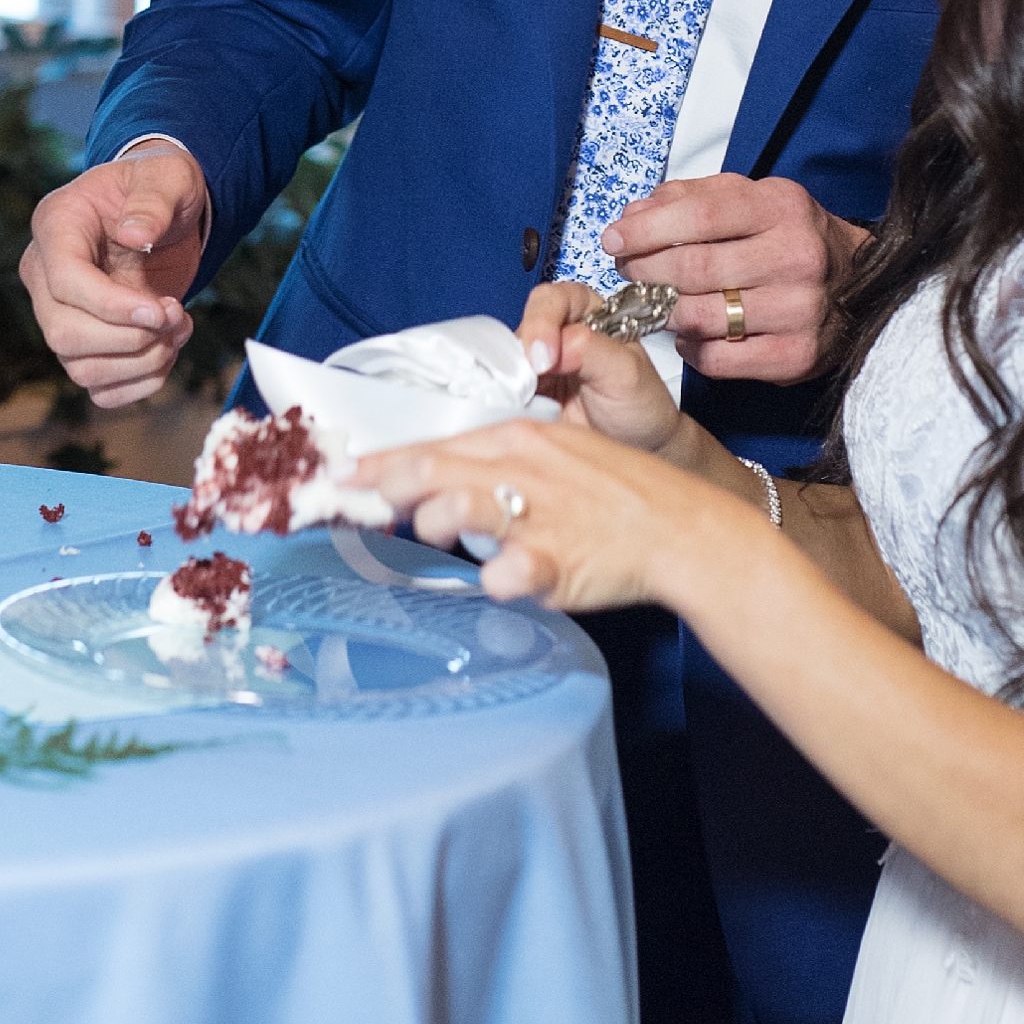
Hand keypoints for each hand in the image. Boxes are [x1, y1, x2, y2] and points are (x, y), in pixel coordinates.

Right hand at [20, 144, 210, 407]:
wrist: (163, 210)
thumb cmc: (159, 187)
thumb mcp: (167, 177)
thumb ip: (153, 199)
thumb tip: (136, 234)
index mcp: (56, 226)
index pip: (65, 282)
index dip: (112, 305)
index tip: (162, 310)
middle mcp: (45, 274)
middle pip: (63, 333)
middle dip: (130, 338)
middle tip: (178, 317)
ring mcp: (60, 313)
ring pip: (79, 367)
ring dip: (140, 362)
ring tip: (179, 330)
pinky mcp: (84, 343)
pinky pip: (98, 388)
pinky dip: (138, 384)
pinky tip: (167, 353)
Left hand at [362, 410, 751, 617]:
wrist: (681, 526)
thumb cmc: (614, 495)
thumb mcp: (553, 457)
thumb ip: (493, 470)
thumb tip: (431, 488)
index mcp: (520, 441)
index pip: (438, 445)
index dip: (383, 462)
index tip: (342, 473)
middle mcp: (524, 470)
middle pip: (437, 468)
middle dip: (387, 483)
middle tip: (354, 499)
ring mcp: (541, 514)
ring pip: (468, 505)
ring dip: (436, 517)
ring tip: (428, 530)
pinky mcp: (561, 560)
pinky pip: (517, 569)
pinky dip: (498, 576)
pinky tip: (492, 582)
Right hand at [515, 283, 697, 454]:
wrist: (640, 449)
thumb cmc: (642, 406)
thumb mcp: (627, 374)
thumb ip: (593, 351)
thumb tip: (553, 345)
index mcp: (588, 311)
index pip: (554, 299)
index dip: (543, 321)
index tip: (546, 357)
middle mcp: (559, 333)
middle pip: (523, 326)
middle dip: (522, 352)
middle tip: (530, 380)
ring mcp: (539, 366)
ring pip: (508, 358)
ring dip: (511, 378)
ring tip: (525, 399)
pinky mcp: (526, 394)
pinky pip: (504, 389)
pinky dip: (506, 399)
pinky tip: (518, 409)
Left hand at [599, 174, 866, 381]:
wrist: (858, 284)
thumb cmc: (792, 239)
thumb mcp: (752, 199)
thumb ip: (691, 199)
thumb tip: (635, 214)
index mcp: (781, 207)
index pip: (698, 216)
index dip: (646, 229)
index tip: (615, 239)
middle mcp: (795, 256)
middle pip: (693, 268)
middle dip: (644, 271)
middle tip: (626, 271)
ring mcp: (798, 310)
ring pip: (701, 316)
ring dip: (662, 311)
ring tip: (652, 303)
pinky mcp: (796, 355)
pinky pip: (719, 359)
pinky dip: (690, 348)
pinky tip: (687, 333)